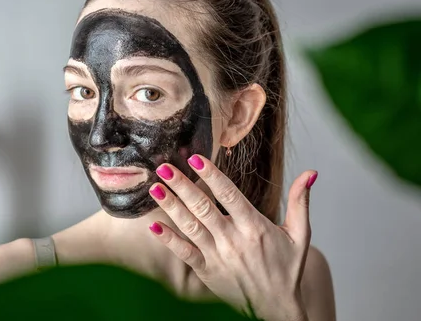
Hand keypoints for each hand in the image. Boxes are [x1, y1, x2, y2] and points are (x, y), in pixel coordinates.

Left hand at [148, 154, 316, 320]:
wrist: (277, 308)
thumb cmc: (287, 269)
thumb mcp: (300, 235)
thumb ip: (300, 202)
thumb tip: (310, 173)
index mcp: (255, 227)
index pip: (229, 195)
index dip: (211, 175)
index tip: (195, 158)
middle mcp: (234, 240)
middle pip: (203, 207)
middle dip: (182, 185)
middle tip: (164, 167)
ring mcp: (218, 256)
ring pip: (190, 226)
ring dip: (170, 206)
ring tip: (154, 188)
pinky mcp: (207, 271)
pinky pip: (184, 253)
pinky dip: (168, 239)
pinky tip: (153, 226)